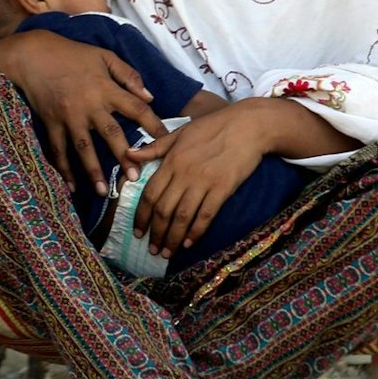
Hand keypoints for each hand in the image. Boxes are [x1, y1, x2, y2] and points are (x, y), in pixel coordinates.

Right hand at [0, 30, 169, 194]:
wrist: (33, 56)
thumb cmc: (72, 54)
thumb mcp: (104, 56)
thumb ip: (128, 75)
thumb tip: (150, 97)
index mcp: (106, 88)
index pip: (136, 109)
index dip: (153, 125)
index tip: (166, 142)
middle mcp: (89, 105)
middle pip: (111, 134)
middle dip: (124, 156)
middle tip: (135, 178)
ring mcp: (69, 117)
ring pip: (84, 148)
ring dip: (94, 171)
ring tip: (104, 192)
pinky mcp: (52, 123)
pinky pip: (58, 150)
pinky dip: (63, 169)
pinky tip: (71, 186)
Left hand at [132, 99, 282, 256]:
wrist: (249, 125)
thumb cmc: (214, 126)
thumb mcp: (180, 132)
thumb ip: (155, 147)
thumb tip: (128, 155)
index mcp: (171, 160)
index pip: (150, 193)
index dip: (142, 216)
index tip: (137, 232)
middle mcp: (184, 173)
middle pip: (163, 209)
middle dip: (155, 232)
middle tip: (152, 250)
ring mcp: (204, 182)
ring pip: (182, 216)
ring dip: (173, 238)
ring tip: (167, 253)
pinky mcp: (223, 188)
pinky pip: (206, 215)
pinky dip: (196, 232)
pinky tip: (189, 243)